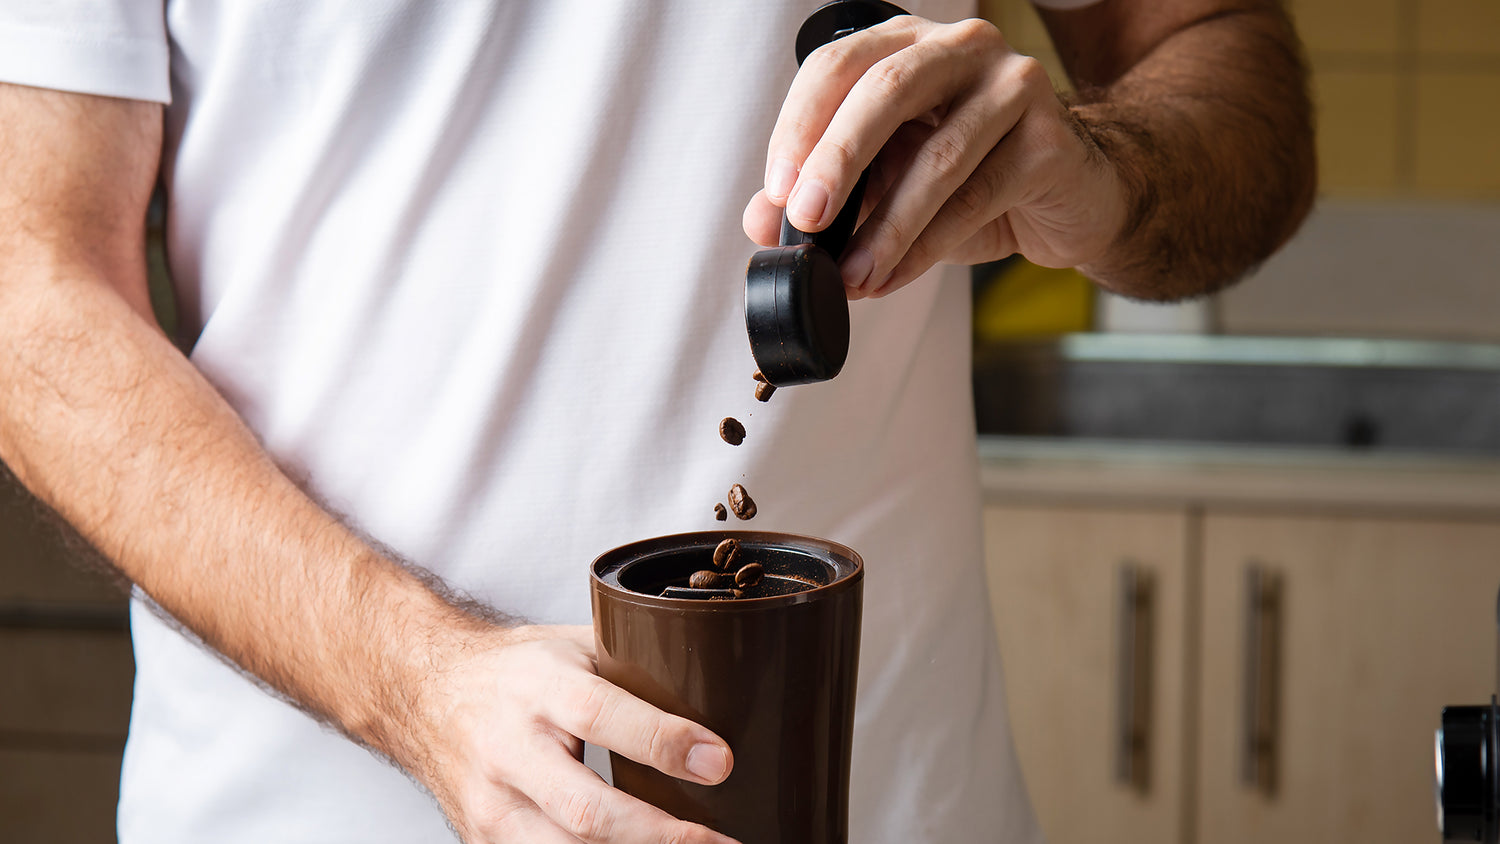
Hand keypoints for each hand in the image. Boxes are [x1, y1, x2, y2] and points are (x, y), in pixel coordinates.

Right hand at [411, 624, 737, 843]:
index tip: (720, 761)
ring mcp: (492, 806)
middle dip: (660, 833)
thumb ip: (633, 666)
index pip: (604, 717)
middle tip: (721, 839)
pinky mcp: (483, 840)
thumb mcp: (570, 647)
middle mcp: (510, 751)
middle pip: (587, 810)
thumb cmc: (513, 671)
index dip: (665, 742)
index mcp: (539, 689)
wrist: (424, 692)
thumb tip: (714, 677)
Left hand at [743, 15, 1129, 298]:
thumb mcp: (884, 185)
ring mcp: (1014, 86)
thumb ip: (823, 196)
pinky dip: (927, 246)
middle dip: (837, 160)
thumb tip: (761, 222)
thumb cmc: (970, 180)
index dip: (799, 126)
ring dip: (886, 226)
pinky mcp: (1050, 139)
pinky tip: (893, 276)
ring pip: (937, 156)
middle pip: (886, 89)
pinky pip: (976, 198)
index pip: (838, 66)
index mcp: (908, 44)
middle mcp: (962, 49)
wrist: (1068, 197)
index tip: (777, 194)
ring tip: (852, 275)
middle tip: (805, 221)